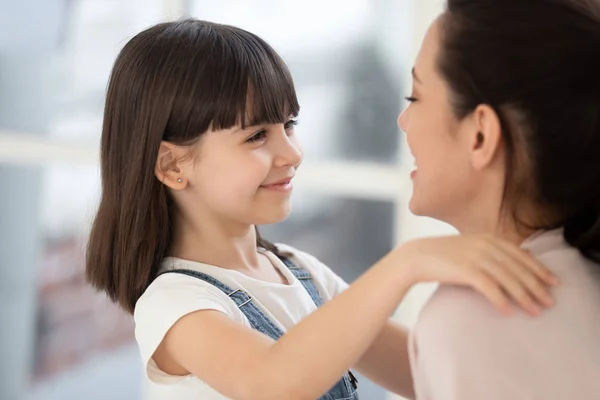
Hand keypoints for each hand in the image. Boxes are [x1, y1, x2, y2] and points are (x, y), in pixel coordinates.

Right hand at [391, 234, 557, 315]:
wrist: (416, 256)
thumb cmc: (443, 255)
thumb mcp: (469, 247)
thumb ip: (490, 251)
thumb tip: (512, 265)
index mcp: (489, 237)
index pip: (521, 254)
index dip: (539, 269)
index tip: (553, 282)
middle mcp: (485, 244)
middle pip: (518, 268)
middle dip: (536, 286)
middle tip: (550, 302)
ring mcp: (475, 256)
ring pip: (507, 278)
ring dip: (523, 296)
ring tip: (534, 311)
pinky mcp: (465, 269)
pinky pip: (488, 287)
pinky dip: (500, 300)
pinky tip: (508, 312)